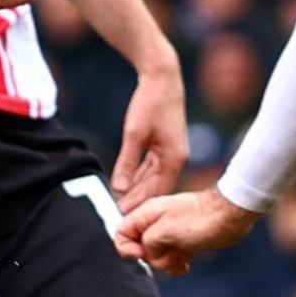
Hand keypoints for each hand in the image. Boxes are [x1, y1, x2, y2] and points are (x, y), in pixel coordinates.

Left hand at [112, 63, 188, 207]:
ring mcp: (172, 151)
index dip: (139, 204)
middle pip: (155, 187)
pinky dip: (140, 176)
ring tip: (121, 204)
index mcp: (174, 159)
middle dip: (137, 201)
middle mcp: (177, 158)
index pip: (156, 190)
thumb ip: (127, 162)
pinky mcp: (166, 144)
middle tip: (118, 217)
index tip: (123, 217)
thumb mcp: (134, 135)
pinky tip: (128, 185)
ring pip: (153, 178)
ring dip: (138, 190)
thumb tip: (120, 188)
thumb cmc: (149, 104)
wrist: (162, 79)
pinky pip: (152, 167)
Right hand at [114, 187, 255, 275]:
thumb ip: (146, 242)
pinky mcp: (183, 242)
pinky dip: (175, 265)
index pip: (121, 233)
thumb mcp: (164, 232)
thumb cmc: (201, 219)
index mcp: (146, 215)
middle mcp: (155, 223)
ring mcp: (169, 233)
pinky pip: (170, 258)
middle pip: (139, 248)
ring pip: (155, 256)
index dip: (127, 247)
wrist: (232, 216)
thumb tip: (148, 254)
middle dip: (151, 258)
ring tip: (180, 262)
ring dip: (165, 264)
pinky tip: (185, 266)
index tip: (142, 254)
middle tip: (168, 255)